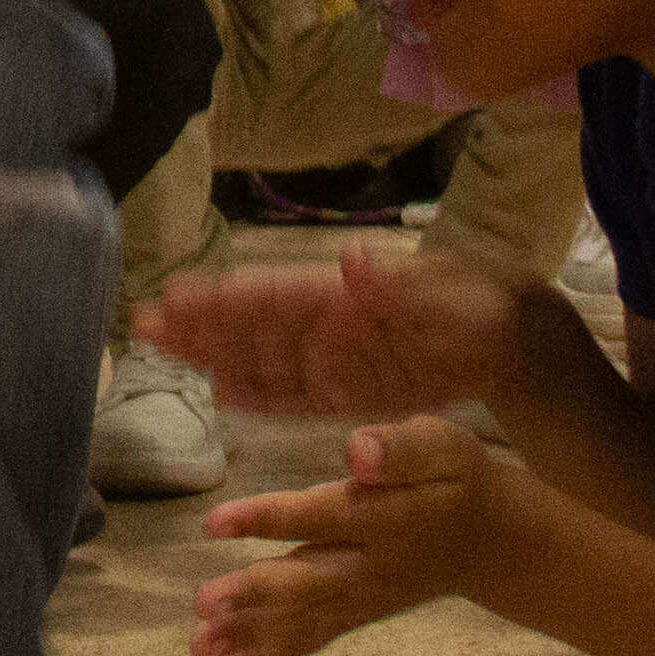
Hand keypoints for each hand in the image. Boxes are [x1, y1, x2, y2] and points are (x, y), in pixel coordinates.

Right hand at [154, 241, 523, 421]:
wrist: (512, 337)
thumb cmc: (477, 302)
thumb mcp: (444, 291)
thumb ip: (392, 284)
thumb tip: (347, 260)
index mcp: (344, 294)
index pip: (271, 296)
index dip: (223, 299)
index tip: (176, 297)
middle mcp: (331, 323)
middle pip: (253, 326)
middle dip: (200, 325)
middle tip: (143, 322)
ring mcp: (338, 357)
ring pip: (263, 358)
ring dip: (216, 354)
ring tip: (166, 349)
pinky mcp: (353, 390)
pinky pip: (295, 395)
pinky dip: (260, 393)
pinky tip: (224, 390)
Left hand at [190, 414, 507, 655]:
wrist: (491, 540)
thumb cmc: (455, 478)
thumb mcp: (443, 447)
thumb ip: (402, 449)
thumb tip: (358, 452)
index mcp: (384, 518)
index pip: (319, 517)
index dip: (267, 519)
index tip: (214, 522)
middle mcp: (369, 566)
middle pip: (306, 583)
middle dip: (253, 596)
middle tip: (203, 605)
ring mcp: (361, 598)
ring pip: (302, 621)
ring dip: (249, 635)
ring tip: (199, 648)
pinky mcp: (354, 615)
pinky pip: (309, 639)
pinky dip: (265, 655)